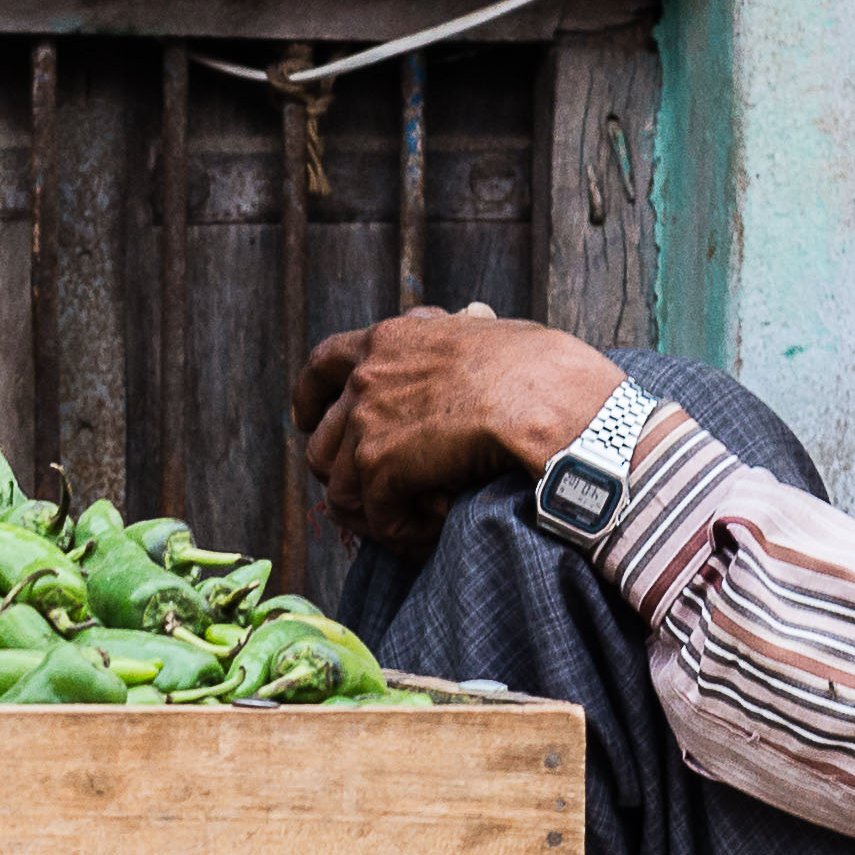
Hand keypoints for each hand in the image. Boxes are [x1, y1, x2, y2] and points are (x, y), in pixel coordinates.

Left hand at [296, 304, 628, 556]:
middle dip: (338, 474)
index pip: (324, 364)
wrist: (546, 398)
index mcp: (389, 340)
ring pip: (342, 488)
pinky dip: (402, 534)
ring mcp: (367, 422)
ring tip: (411, 526)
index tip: (307, 419)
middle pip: (321, 440)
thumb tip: (469, 319)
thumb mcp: (485, 331)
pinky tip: (430, 536)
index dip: (310, 397)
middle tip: (366, 497)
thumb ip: (456, 333)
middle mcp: (366, 378)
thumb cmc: (539, 368)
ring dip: (375, 514)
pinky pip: (377, 517)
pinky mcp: (380, 466)